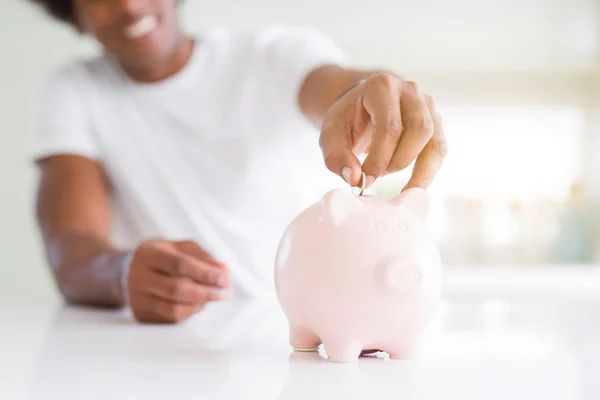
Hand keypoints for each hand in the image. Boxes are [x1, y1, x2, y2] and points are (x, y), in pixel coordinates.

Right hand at [125, 239, 229, 323]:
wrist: (127, 272)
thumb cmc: (163, 257)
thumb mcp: (180, 247)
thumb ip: (202, 256)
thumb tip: (223, 271)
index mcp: (148, 254)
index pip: (179, 264)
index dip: (205, 273)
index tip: (224, 278)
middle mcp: (138, 277)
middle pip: (177, 289)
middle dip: (207, 292)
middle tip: (225, 293)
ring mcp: (137, 299)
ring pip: (174, 309)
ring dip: (200, 305)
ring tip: (212, 297)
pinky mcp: (140, 316)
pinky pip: (171, 320)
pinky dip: (190, 313)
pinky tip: (196, 304)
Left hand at [319, 73, 447, 190]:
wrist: (360, 106)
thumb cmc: (346, 119)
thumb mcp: (330, 134)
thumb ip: (337, 157)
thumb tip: (355, 180)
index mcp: (381, 87)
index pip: (390, 126)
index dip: (379, 159)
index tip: (365, 181)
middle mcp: (410, 91)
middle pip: (419, 129)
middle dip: (398, 161)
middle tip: (377, 175)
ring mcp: (427, 105)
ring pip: (435, 141)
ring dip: (417, 170)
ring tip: (395, 184)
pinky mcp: (436, 122)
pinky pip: (440, 149)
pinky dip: (429, 172)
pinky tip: (413, 187)